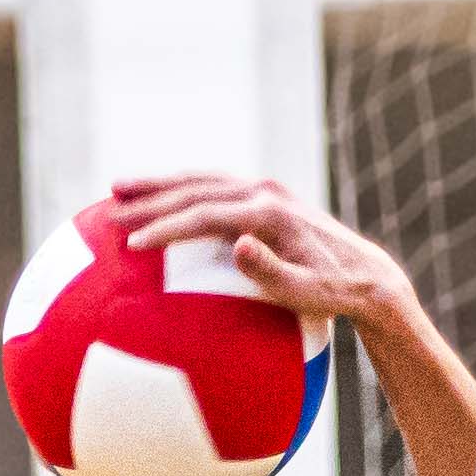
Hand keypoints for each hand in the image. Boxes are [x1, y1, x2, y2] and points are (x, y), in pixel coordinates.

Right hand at [109, 174, 419, 339]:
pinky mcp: (261, 197)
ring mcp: (262, 190)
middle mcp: (265, 192)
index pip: (208, 214)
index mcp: (271, 214)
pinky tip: (153, 205)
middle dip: (150, 198)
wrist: (365, 274)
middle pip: (196, 188)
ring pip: (200, 180)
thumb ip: (274, 274)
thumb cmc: (334, 295)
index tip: (134, 244)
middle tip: (109, 211)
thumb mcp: (310, 295)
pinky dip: (179, 192)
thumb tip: (238, 246)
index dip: (168, 227)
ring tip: (116, 191)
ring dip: (158, 184)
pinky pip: (211, 188)